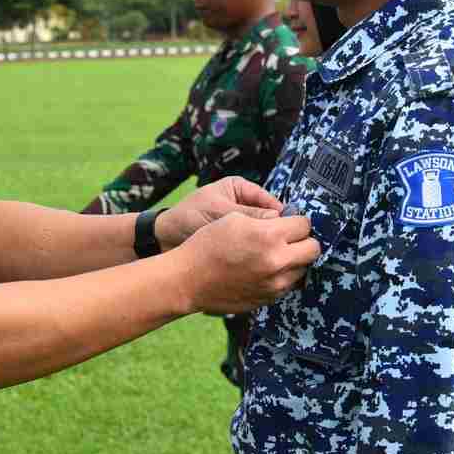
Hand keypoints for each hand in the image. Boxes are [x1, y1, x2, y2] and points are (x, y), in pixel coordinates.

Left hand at [157, 177, 283, 248]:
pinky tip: (264, 264)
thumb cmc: (187, 217)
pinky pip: (255, 248)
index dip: (281, 218)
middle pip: (271, 220)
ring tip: (275, 257)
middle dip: (276, 233)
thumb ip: (247, 215)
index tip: (290, 232)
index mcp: (241, 189)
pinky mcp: (238, 244)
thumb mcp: (218, 212)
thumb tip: (279, 220)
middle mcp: (245, 205)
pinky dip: (259, 255)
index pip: (270, 202)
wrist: (163, 239)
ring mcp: (242, 226)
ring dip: (268, 246)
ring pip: (265, 236)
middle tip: (284, 247)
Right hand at [172, 212, 318, 315]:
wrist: (189, 280)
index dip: (296, 221)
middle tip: (288, 238)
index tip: (287, 222)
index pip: (305, 224)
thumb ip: (265, 218)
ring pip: (304, 269)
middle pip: (314, 248)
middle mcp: (277, 261)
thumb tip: (286, 219)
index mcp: (269, 236)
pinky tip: (264, 270)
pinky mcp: (269, 299)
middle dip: (303, 240)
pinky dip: (282, 276)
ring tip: (274, 255)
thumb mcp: (234, 218)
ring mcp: (275, 284)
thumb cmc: (207, 244)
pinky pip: (289, 285)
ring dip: (294, 260)